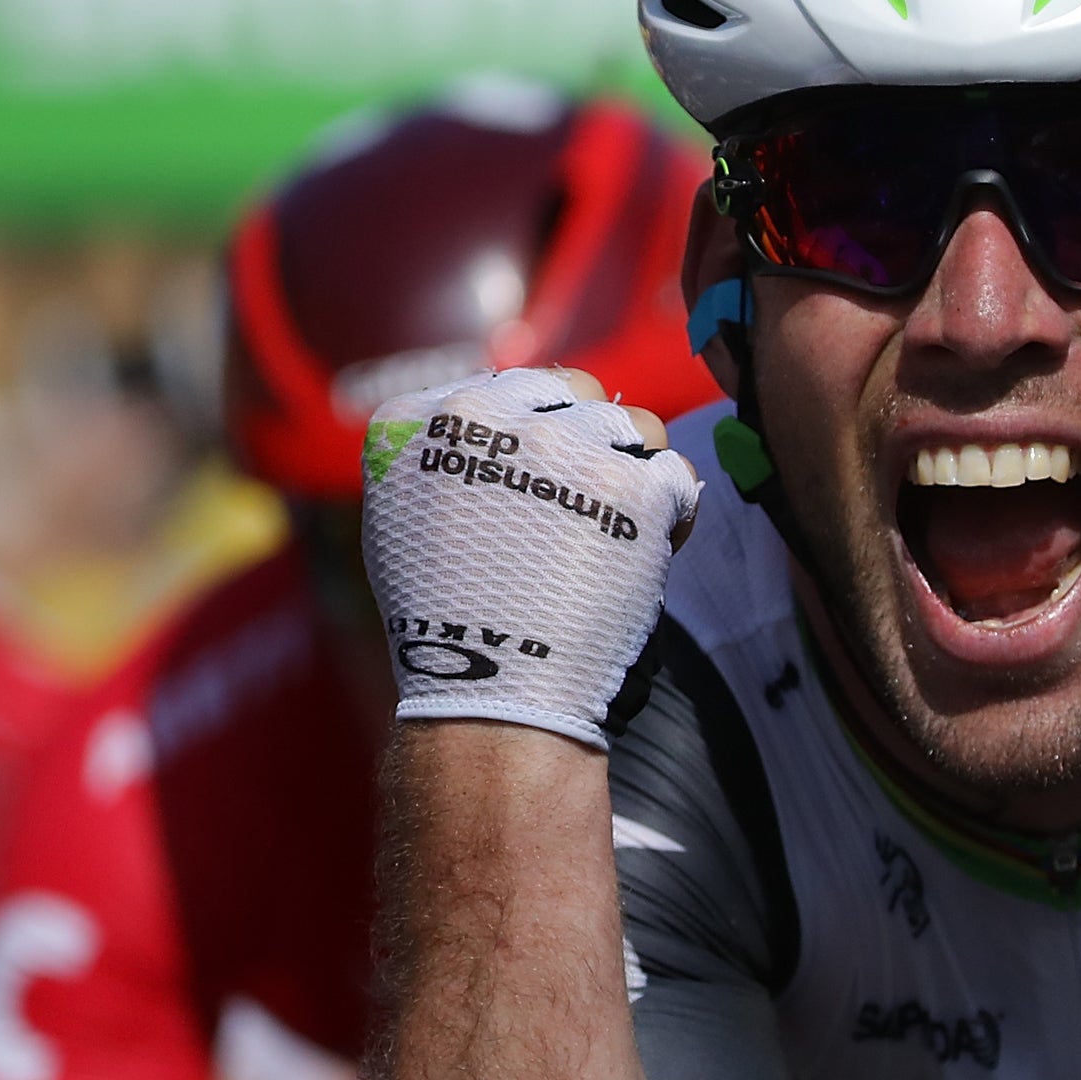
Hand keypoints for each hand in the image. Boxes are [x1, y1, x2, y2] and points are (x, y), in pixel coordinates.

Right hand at [359, 368, 700, 748]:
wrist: (493, 691)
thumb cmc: (448, 624)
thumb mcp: (404, 521)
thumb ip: (441, 457)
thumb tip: (487, 425)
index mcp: (425, 418)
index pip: (512, 388)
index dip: (538, 433)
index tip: (539, 484)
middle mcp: (491, 414)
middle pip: (575, 393)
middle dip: (590, 441)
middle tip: (585, 507)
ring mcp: (565, 446)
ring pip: (634, 425)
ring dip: (635, 473)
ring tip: (615, 533)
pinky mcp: (630, 485)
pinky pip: (676, 475)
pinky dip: (672, 515)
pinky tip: (647, 551)